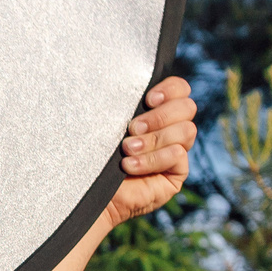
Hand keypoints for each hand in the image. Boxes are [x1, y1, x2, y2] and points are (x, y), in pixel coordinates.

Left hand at [101, 76, 195, 227]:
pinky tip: (129, 166)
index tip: (147, 99)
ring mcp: (176, 151)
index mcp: (156, 110)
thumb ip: (128, 101)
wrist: (84, 189)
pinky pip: (178, 155)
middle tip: (131, 128)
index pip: (180, 89)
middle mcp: (170, 128)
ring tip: (127, 149)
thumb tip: (137, 81)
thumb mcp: (109, 120)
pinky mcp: (177, 173)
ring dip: (153, 140)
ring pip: (185, 131)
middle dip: (159, 117)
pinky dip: (153, 159)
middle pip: (187, 107)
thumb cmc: (91, 151)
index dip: (170, 89)